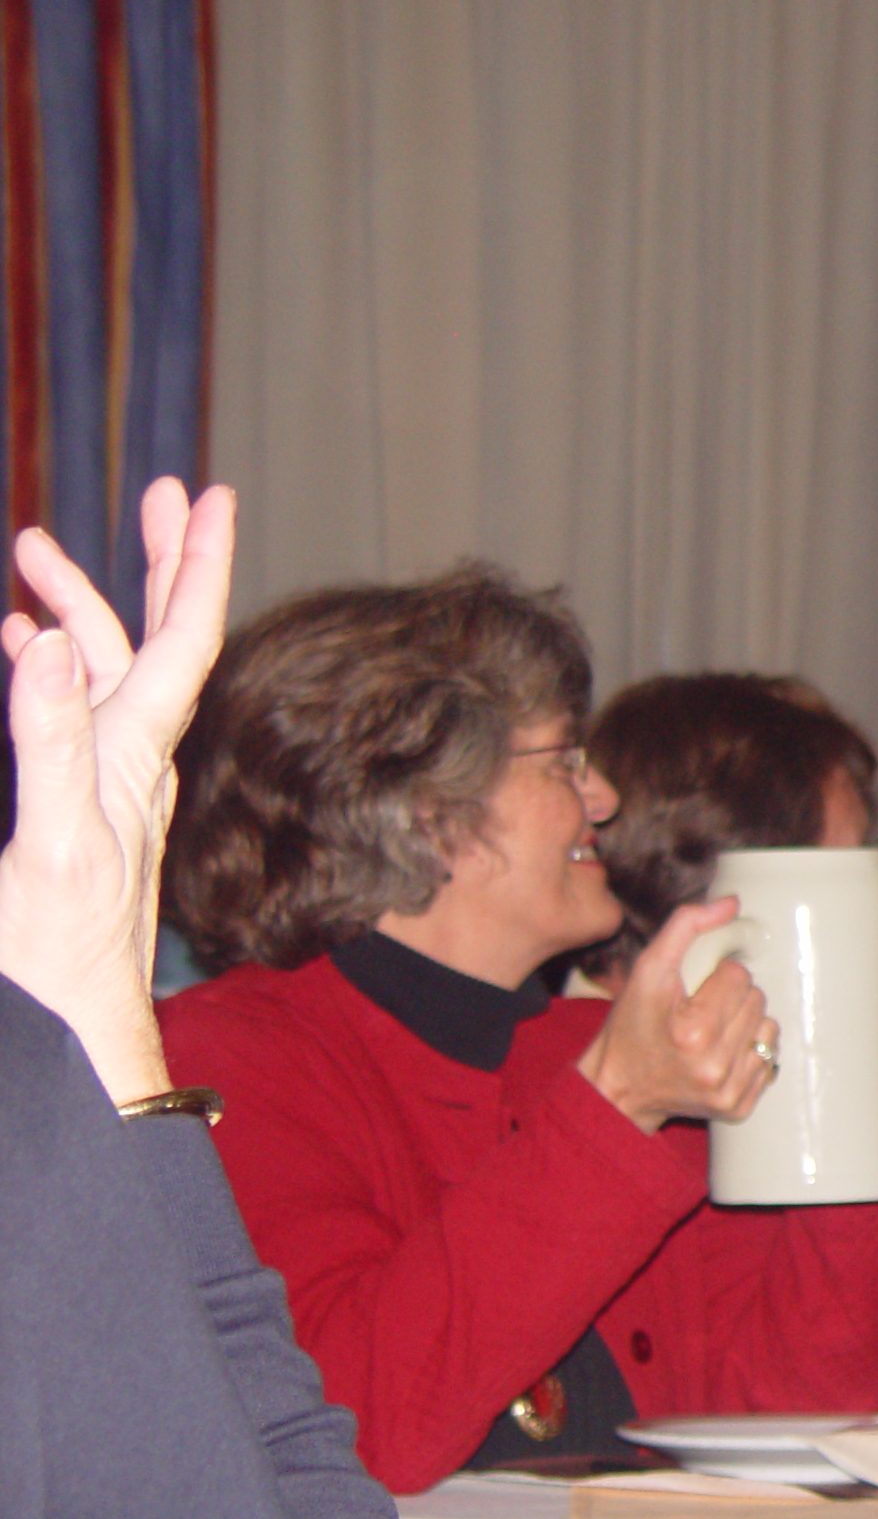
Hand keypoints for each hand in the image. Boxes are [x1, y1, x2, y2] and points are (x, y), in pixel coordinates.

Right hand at [0, 480, 232, 1103]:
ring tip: (33, 552)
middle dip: (155, 563)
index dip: (200, 566)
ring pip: (103, 673)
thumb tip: (48, 650)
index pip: (184, 641)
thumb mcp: (52, 841)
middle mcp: (136, 762)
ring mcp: (110, 786)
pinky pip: (72, 719)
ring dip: (78, 610)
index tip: (217, 497)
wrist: (70, 1028)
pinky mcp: (81, 811)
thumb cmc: (57, 951)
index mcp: (136, 758)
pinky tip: (19, 649)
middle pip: (157, 640)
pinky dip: (48, 670)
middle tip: (160, 491)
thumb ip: (50, 745)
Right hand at [577, 899, 782, 1133]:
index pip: (739, 976)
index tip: (694, 991)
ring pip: (768, 1027)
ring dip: (745, 1021)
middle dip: (732, 997)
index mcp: (693, 1031)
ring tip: (712, 1030)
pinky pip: (768, 1059)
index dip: (716, 976)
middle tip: (701, 1009)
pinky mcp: (737, 1106)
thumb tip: (731, 904)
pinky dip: (748, 1050)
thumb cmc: (630, 1027)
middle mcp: (715, 1065)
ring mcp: (729, 1090)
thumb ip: (686, 926)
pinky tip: (719, 1053)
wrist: (618, 1088)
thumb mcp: (647, 969)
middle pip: (756, 999)